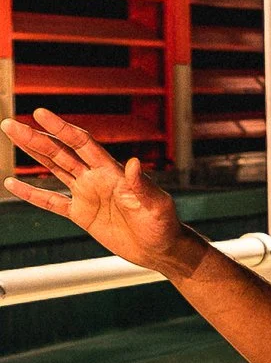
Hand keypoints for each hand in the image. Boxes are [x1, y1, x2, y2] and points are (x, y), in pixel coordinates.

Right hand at [2, 110, 197, 274]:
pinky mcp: (81, 214)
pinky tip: (12, 183)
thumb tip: (133, 163)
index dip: (61, 129)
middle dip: (35, 138)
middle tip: (9, 124)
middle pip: (60, 152)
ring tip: (11, 136)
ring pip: (53, 168)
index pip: (82, 144)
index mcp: (112, 171)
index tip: (40, 114)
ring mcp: (87, 194)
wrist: (160, 249)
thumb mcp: (155, 204)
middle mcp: (96, 178)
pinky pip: (51, 202)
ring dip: (32, 153)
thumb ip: (141, 185)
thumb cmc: (164, 225)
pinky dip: (32, 193)